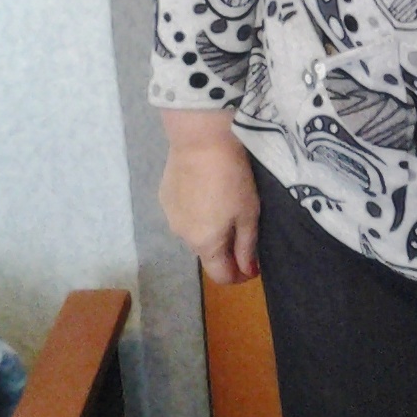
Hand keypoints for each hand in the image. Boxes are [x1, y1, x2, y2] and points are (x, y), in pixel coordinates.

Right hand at [159, 109, 260, 285]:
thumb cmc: (232, 178)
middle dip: (225, 249)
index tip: (252, 265)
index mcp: (205, 244)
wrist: (201, 140)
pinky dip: (195, 211)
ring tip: (222, 204)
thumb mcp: (248, 213)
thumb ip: (246, 246)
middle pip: (207, 253)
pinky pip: (183, 214)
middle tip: (242, 227)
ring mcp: (169, 216)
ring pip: (193, 233)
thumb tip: (247, 271)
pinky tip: (205, 190)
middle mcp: (182, 236)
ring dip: (208, 228)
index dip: (239, 276)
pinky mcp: (164, 197)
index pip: (220, 276)